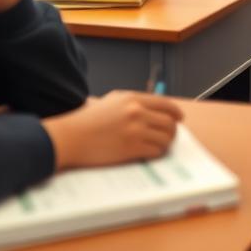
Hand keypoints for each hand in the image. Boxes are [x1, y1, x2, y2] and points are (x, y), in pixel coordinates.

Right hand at [43, 91, 182, 169]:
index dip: (176, 112)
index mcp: (133, 98)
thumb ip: (132, 102)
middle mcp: (137, 111)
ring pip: (165, 136)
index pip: (165, 104)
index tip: (179, 118)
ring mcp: (135, 129)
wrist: (71, 137)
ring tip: (160, 145)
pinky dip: (157, 152)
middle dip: (172, 130)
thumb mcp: (112, 101)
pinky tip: (150, 153)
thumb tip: (152, 109)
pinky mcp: (131, 147)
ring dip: (166, 142)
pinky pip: (156, 150)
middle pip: (169, 121)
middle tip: (170, 136)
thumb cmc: (88, 120)